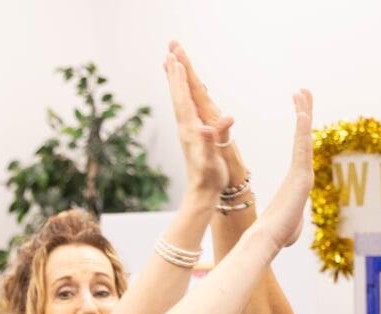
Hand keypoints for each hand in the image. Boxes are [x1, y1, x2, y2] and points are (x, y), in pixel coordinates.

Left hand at [164, 49, 229, 193]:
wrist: (202, 194)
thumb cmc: (209, 178)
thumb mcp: (211, 161)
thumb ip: (210, 143)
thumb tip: (208, 127)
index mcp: (191, 129)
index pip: (184, 100)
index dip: (180, 80)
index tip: (177, 60)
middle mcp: (186, 128)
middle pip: (177, 96)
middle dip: (174, 74)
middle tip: (169, 53)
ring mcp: (188, 132)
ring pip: (179, 101)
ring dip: (175, 82)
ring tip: (171, 66)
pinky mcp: (192, 136)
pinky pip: (185, 109)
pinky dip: (182, 96)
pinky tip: (183, 93)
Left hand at [250, 89, 313, 251]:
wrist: (268, 239)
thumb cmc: (274, 233)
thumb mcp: (282, 219)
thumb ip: (287, 215)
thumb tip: (288, 222)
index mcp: (296, 180)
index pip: (300, 147)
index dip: (302, 127)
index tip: (301, 108)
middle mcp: (302, 175)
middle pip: (304, 138)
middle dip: (305, 113)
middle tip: (304, 90)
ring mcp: (303, 176)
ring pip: (304, 139)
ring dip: (304, 114)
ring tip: (303, 93)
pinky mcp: (301, 179)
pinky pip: (302, 150)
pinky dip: (303, 131)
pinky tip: (302, 114)